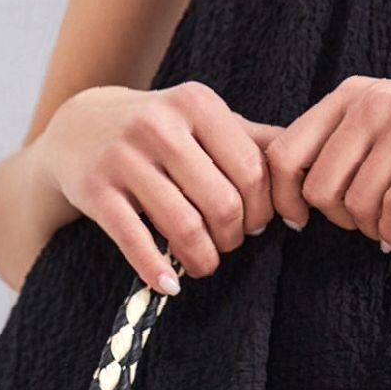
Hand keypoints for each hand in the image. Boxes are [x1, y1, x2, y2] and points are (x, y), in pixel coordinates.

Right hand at [28, 81, 281, 290]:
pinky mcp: (96, 190)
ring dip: (203, 260)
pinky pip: (135, 241)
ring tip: (204, 265)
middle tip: (229, 246)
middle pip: (223, 203)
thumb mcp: (203, 123)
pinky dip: (158, 271)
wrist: (78, 129)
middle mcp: (160, 124)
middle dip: (233, 238)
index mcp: (197, 104)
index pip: (253, 170)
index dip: (264, 210)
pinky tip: (170, 285)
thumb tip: (312, 173)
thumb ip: (255, 141)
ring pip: (185, 226)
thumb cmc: (159, 133)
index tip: (258, 227)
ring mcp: (124, 156)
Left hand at [265, 76, 390, 246]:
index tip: (301, 222)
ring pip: (357, 203)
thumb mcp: (389, 138)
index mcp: (352, 94)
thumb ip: (344, 154)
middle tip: (367, 224)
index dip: (283, 198)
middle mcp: (374, 99)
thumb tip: (289, 195)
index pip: (283, 152)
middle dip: (337, 221)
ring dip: (372, 230)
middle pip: (318, 187)